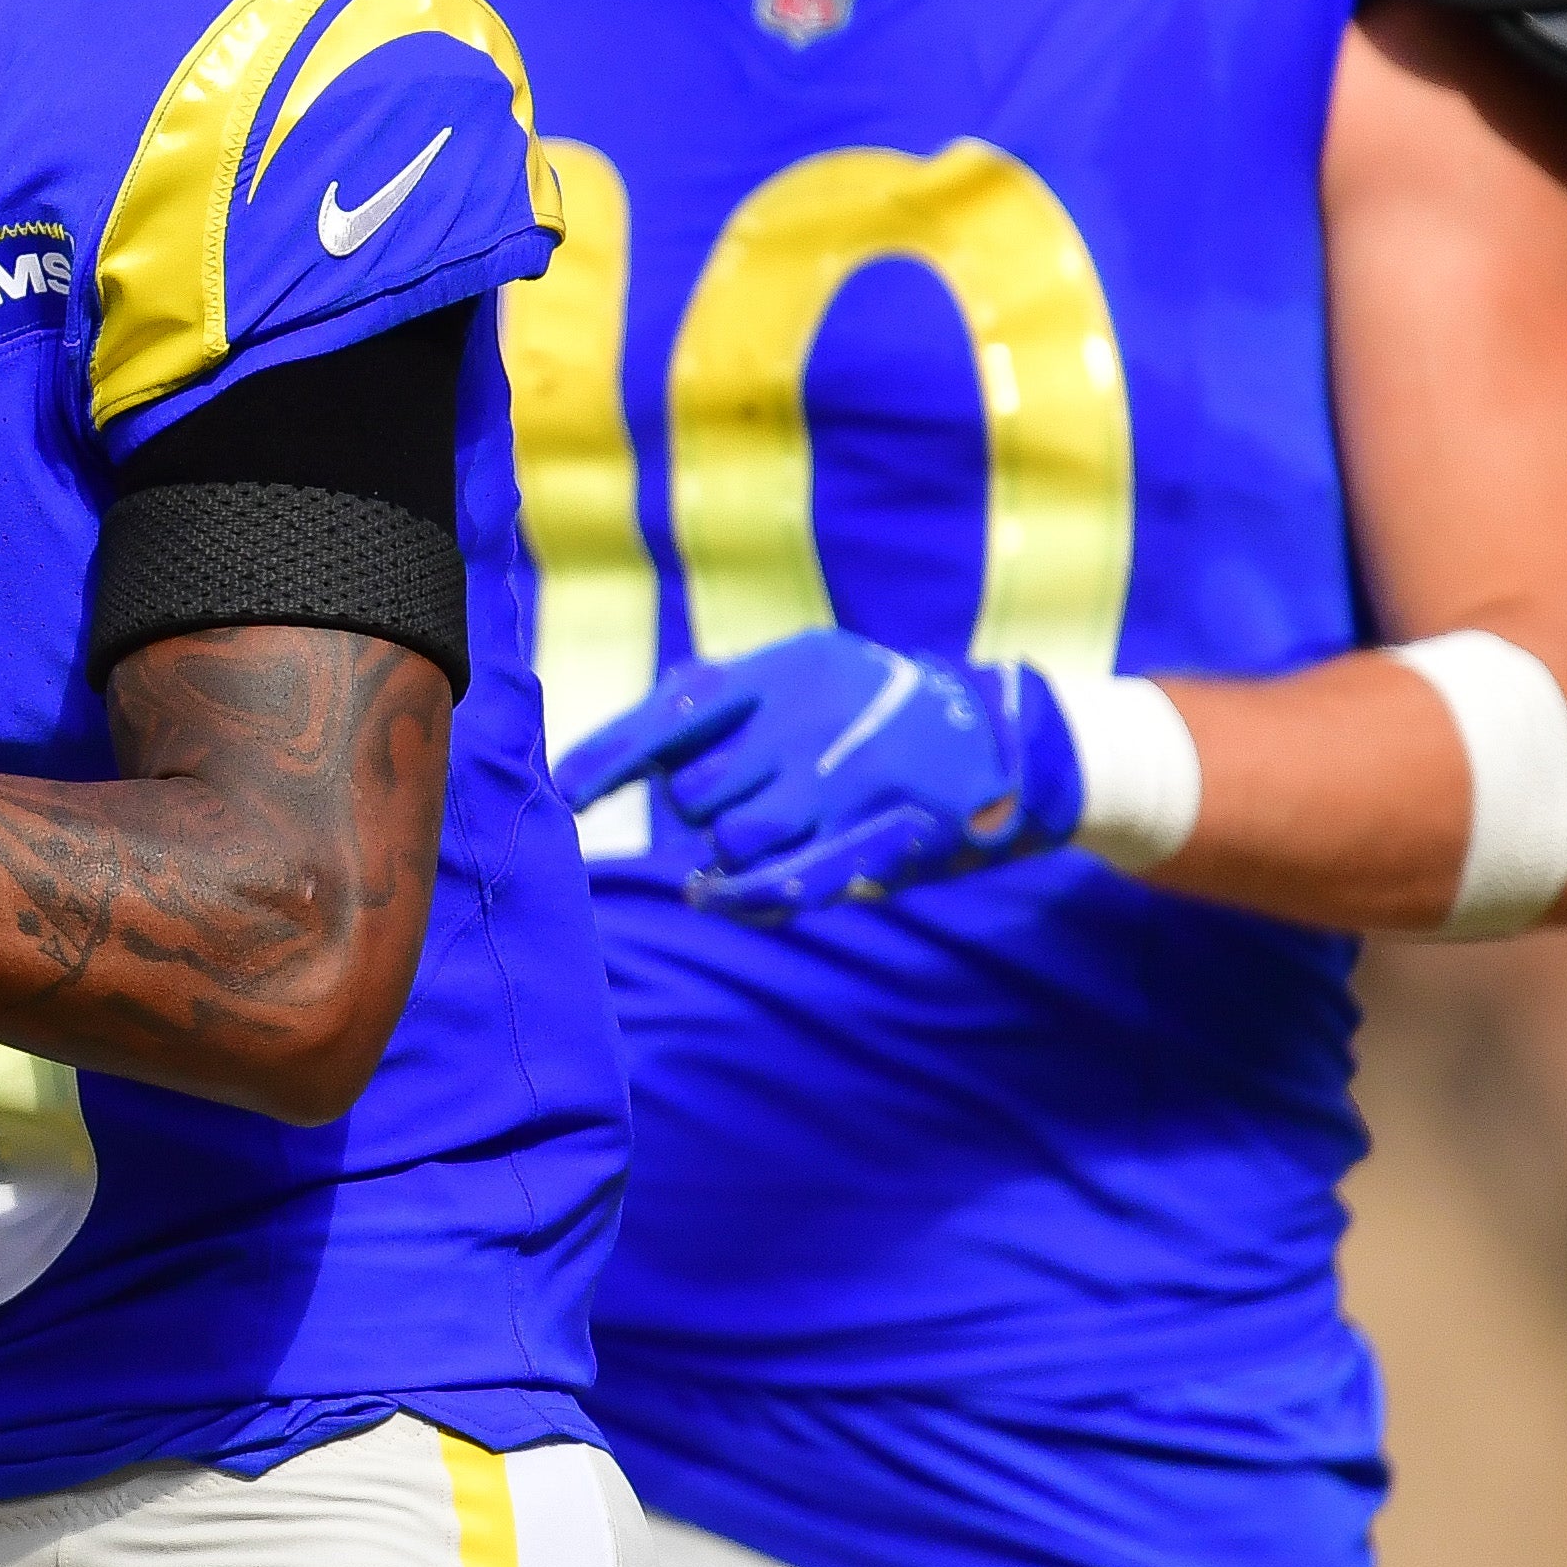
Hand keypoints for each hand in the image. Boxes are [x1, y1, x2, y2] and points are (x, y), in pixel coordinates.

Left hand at [553, 631, 1082, 919]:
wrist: (1004, 740)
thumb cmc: (876, 706)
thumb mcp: (806, 668)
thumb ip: (724, 697)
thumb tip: (639, 749)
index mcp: (785, 670)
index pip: (673, 713)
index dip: (610, 756)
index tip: (562, 790)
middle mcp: (810, 726)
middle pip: (694, 791)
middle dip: (693, 806)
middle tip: (737, 793)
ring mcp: (846, 788)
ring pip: (733, 841)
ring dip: (727, 847)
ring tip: (768, 823)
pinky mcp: (878, 841)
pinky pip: (784, 885)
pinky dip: (739, 898)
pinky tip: (711, 895)